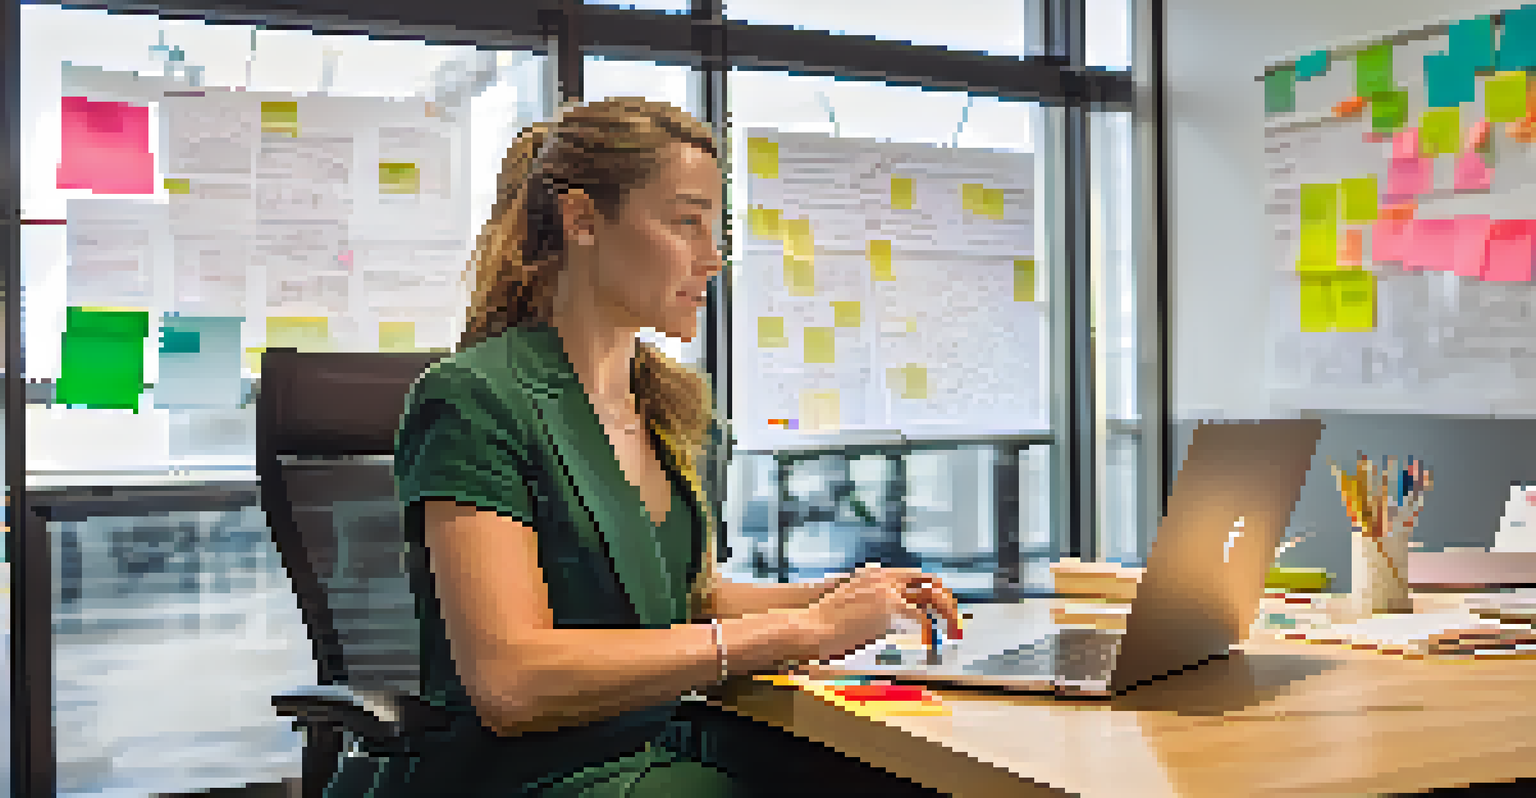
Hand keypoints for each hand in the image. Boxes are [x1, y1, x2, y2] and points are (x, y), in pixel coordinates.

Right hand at [804, 564, 962, 662]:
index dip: (933, 590)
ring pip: (931, 596)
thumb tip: (880, 620)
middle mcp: (884, 578)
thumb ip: (867, 604)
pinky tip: (934, 642)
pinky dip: (932, 630)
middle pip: (929, 581)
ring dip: (947, 613)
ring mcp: (887, 591)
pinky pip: (922, 617)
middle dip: (946, 599)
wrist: (810, 624)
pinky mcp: (889, 607)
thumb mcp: (847, 603)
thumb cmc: (822, 620)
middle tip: (956, 618)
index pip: (916, 575)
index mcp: (875, 574)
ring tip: (954, 631)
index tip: (942, 605)